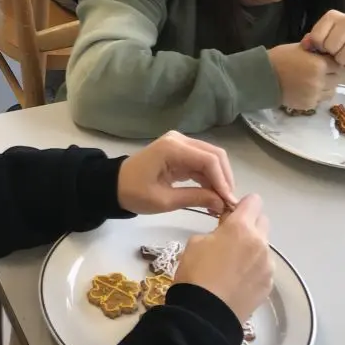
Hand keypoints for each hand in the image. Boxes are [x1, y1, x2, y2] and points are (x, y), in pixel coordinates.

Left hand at [117, 131, 236, 216]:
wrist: (115, 185)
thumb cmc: (135, 193)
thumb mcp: (164, 201)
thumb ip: (195, 198)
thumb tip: (221, 204)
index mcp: (172, 148)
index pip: (209, 160)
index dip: (222, 181)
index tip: (229, 202)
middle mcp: (180, 140)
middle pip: (214, 155)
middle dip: (225, 179)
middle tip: (229, 203)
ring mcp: (180, 144)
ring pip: (211, 158)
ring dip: (219, 179)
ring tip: (222, 203)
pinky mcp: (180, 152)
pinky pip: (202, 162)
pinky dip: (210, 178)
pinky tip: (213, 196)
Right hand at [174, 194, 272, 324]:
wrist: (205, 315)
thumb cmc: (196, 273)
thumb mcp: (197, 241)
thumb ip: (217, 230)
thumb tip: (227, 230)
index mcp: (241, 227)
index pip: (254, 201)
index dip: (242, 205)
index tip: (231, 215)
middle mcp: (260, 243)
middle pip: (263, 221)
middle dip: (250, 224)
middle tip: (232, 237)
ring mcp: (267, 265)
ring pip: (264, 246)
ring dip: (252, 248)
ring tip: (234, 264)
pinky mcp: (269, 285)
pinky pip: (264, 267)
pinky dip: (254, 268)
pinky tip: (238, 280)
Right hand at [268, 41, 338, 109]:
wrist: (263, 76)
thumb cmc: (280, 58)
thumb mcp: (299, 48)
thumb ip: (315, 51)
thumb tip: (326, 50)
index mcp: (320, 65)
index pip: (337, 65)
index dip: (331, 63)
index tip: (325, 62)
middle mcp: (321, 81)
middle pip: (336, 79)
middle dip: (330, 75)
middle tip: (319, 72)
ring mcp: (315, 94)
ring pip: (331, 91)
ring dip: (326, 86)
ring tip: (314, 82)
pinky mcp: (309, 105)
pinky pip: (320, 100)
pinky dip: (316, 95)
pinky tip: (306, 90)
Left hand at [305, 11, 344, 70]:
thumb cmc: (338, 36)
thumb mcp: (324, 32)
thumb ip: (312, 39)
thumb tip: (305, 46)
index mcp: (332, 16)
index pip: (317, 37)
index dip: (318, 46)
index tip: (324, 46)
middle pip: (330, 48)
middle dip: (330, 53)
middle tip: (335, 52)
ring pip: (342, 59)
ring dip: (341, 62)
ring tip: (344, 55)